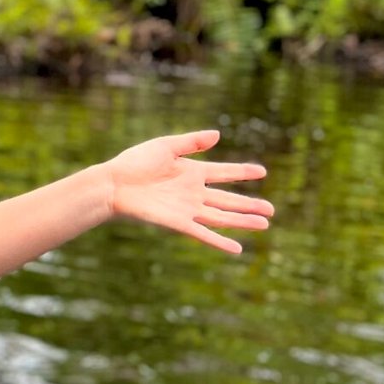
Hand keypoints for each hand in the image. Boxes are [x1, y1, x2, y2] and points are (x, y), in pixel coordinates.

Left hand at [105, 129, 271, 253]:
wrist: (112, 184)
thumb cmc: (134, 163)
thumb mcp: (165, 146)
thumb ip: (191, 142)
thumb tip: (218, 134)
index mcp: (191, 172)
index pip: (224, 173)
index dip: (243, 172)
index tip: (262, 171)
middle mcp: (193, 192)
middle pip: (228, 199)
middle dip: (250, 205)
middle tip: (271, 210)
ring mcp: (187, 209)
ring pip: (221, 217)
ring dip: (243, 222)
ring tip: (265, 225)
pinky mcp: (178, 223)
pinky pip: (203, 233)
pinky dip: (220, 241)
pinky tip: (237, 248)